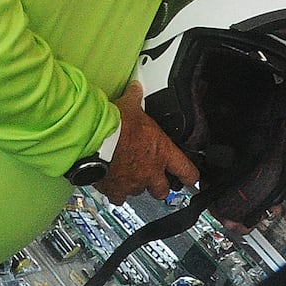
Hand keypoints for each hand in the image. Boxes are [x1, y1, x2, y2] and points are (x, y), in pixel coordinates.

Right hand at [94, 81, 199, 204]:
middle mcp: (151, 172)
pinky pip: (117, 197)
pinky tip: (109, 184)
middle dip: (158, 186)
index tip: (189, 178)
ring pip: (138, 193)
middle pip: (162, 191)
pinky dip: (114, 192)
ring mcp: (133, 183)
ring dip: (134, 186)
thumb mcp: (130, 106)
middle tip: (152, 179)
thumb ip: (135, 99)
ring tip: (125, 177)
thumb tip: (136, 87)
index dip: (190, 176)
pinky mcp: (114, 189)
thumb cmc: (116, 123)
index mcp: (162, 153)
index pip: (187, 171)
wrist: (95, 138)